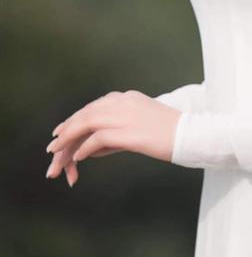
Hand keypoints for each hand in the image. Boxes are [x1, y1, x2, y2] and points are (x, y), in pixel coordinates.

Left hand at [46, 90, 181, 176]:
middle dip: (66, 131)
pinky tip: (78, 158)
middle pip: (85, 114)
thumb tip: (93, 147)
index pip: (93, 106)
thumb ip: (117, 133)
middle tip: (52, 148)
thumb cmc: (171, 134)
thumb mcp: (141, 126)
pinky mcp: (128, 132)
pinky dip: (84, 148)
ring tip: (56, 155)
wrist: (193, 134)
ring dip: (68, 140)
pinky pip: (97, 139)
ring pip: (86, 123)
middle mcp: (123, 102)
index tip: (60, 132)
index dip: (74, 119)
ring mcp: (125, 115)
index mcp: (128, 97)